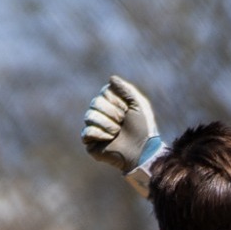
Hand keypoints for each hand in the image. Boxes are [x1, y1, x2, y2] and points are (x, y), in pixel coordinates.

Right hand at [81, 75, 162, 195]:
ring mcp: (94, 126)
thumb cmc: (143, 128)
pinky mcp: (90, 141)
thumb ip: (126, 89)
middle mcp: (100, 113)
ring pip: (90, 116)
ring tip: (117, 132)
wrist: (142, 150)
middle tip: (123, 123)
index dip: (117, 101)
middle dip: (113, 113)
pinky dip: (101, 135)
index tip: (128, 111)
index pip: (105, 92)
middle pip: (95, 102)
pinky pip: (87, 131)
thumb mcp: (139, 104)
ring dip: (108, 125)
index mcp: (111, 103)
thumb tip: (111, 78)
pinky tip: (110, 140)